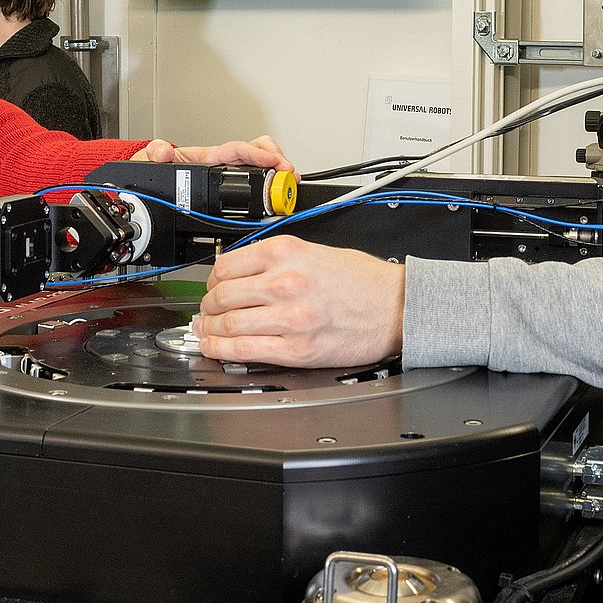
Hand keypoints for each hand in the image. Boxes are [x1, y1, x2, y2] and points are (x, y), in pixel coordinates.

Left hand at [134, 135, 294, 177]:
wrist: (149, 180)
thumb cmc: (154, 166)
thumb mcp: (151, 159)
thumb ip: (157, 153)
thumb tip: (163, 150)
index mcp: (209, 157)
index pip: (238, 150)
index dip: (257, 154)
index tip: (273, 161)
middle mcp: (222, 164)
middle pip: (258, 153)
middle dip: (277, 160)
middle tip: (289, 174)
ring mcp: (227, 174)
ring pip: (260, 167)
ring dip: (277, 172)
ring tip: (289, 185)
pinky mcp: (228, 187)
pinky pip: (254, 182)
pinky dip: (269, 185)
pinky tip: (278, 194)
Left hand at [193, 236, 402, 367]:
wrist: (397, 306)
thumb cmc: (363, 281)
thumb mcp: (315, 251)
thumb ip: (276, 260)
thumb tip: (240, 273)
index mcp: (286, 253)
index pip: (225, 266)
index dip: (210, 280)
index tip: (212, 287)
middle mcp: (283, 282)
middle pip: (221, 296)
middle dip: (207, 308)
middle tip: (206, 313)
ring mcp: (289, 317)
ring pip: (227, 325)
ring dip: (209, 331)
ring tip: (206, 332)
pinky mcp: (296, 348)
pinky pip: (245, 351)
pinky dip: (221, 351)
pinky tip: (215, 349)